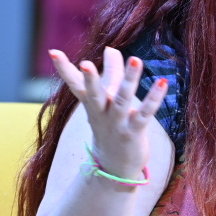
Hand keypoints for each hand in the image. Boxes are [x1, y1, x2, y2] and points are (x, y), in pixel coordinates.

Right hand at [49, 47, 166, 182]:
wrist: (115, 167)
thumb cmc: (111, 126)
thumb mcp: (107, 99)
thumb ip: (111, 72)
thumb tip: (110, 48)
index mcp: (92, 104)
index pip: (75, 84)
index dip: (64, 69)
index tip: (53, 52)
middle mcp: (102, 113)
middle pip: (94, 94)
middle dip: (90, 79)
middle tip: (85, 64)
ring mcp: (117, 123)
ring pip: (122, 100)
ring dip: (128, 80)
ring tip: (135, 59)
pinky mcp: (134, 131)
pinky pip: (145, 113)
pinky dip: (154, 98)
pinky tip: (163, 82)